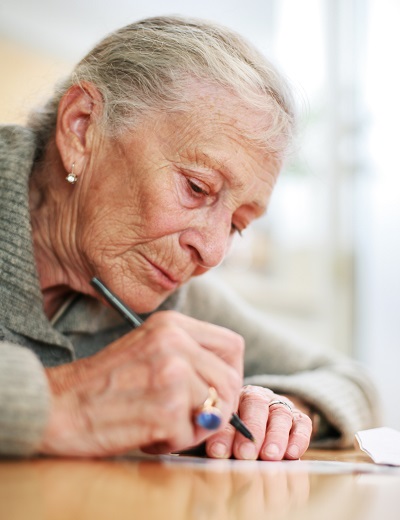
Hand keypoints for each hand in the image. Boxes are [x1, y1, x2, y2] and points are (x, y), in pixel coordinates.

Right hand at [39, 311, 243, 456]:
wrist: (59, 403)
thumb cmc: (104, 382)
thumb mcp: (148, 348)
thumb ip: (188, 355)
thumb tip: (229, 382)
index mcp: (172, 324)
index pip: (232, 345)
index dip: (232, 373)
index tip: (217, 390)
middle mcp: (175, 342)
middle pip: (231, 381)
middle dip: (218, 407)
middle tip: (191, 418)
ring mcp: (171, 374)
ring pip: (215, 410)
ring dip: (193, 428)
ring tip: (162, 423)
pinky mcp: (164, 409)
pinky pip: (191, 435)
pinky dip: (172, 442)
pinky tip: (147, 433)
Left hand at [204, 385, 311, 459]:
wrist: (260, 425)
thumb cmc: (235, 435)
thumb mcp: (223, 434)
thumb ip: (218, 440)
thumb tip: (215, 453)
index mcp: (234, 396)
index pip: (229, 409)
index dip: (224, 433)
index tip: (218, 452)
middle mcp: (258, 397)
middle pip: (256, 405)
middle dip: (251, 432)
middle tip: (245, 454)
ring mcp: (280, 406)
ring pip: (280, 414)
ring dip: (275, 437)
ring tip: (269, 456)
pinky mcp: (298, 418)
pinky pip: (302, 423)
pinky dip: (298, 438)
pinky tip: (291, 454)